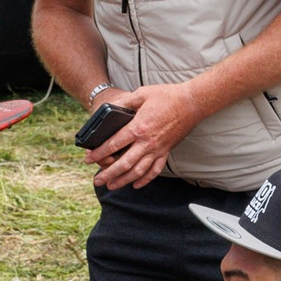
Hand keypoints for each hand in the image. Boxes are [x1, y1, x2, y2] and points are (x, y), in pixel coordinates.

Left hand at [90, 80, 205, 191]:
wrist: (192, 102)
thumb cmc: (168, 96)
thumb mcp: (142, 93)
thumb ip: (126, 101)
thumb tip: (112, 106)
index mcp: (138, 127)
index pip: (113, 145)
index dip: (98, 153)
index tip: (88, 159)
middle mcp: (147, 143)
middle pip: (123, 164)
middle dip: (108, 174)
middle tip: (97, 181)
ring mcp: (157, 149)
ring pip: (138, 171)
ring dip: (123, 180)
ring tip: (112, 186)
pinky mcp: (166, 152)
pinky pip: (155, 170)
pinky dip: (145, 180)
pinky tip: (135, 184)